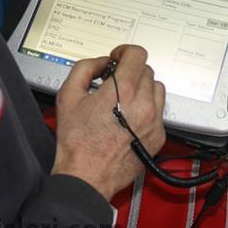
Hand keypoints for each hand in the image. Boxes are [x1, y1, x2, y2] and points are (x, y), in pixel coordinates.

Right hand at [51, 45, 166, 199]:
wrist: (87, 175)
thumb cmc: (77, 142)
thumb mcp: (68, 95)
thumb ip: (85, 68)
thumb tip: (101, 63)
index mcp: (124, 90)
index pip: (137, 54)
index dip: (125, 52)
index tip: (118, 59)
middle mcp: (144, 104)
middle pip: (146, 70)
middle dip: (130, 72)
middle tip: (115, 83)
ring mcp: (154, 121)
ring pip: (157, 89)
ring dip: (142, 88)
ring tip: (125, 100)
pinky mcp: (158, 136)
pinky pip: (159, 111)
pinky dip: (147, 109)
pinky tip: (130, 117)